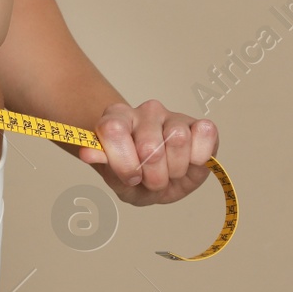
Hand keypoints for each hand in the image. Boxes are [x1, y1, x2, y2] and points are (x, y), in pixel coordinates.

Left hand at [78, 100, 217, 205]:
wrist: (164, 180)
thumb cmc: (138, 177)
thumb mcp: (118, 180)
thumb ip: (105, 164)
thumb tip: (87, 153)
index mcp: (117, 119)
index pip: (112, 130)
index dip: (124, 163)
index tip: (131, 178)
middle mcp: (145, 111)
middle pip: (149, 145)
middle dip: (153, 176)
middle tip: (153, 180)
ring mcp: (173, 115)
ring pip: (178, 139)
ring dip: (176, 169)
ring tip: (171, 172)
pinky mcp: (199, 123)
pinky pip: (205, 134)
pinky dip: (199, 157)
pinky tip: (191, 161)